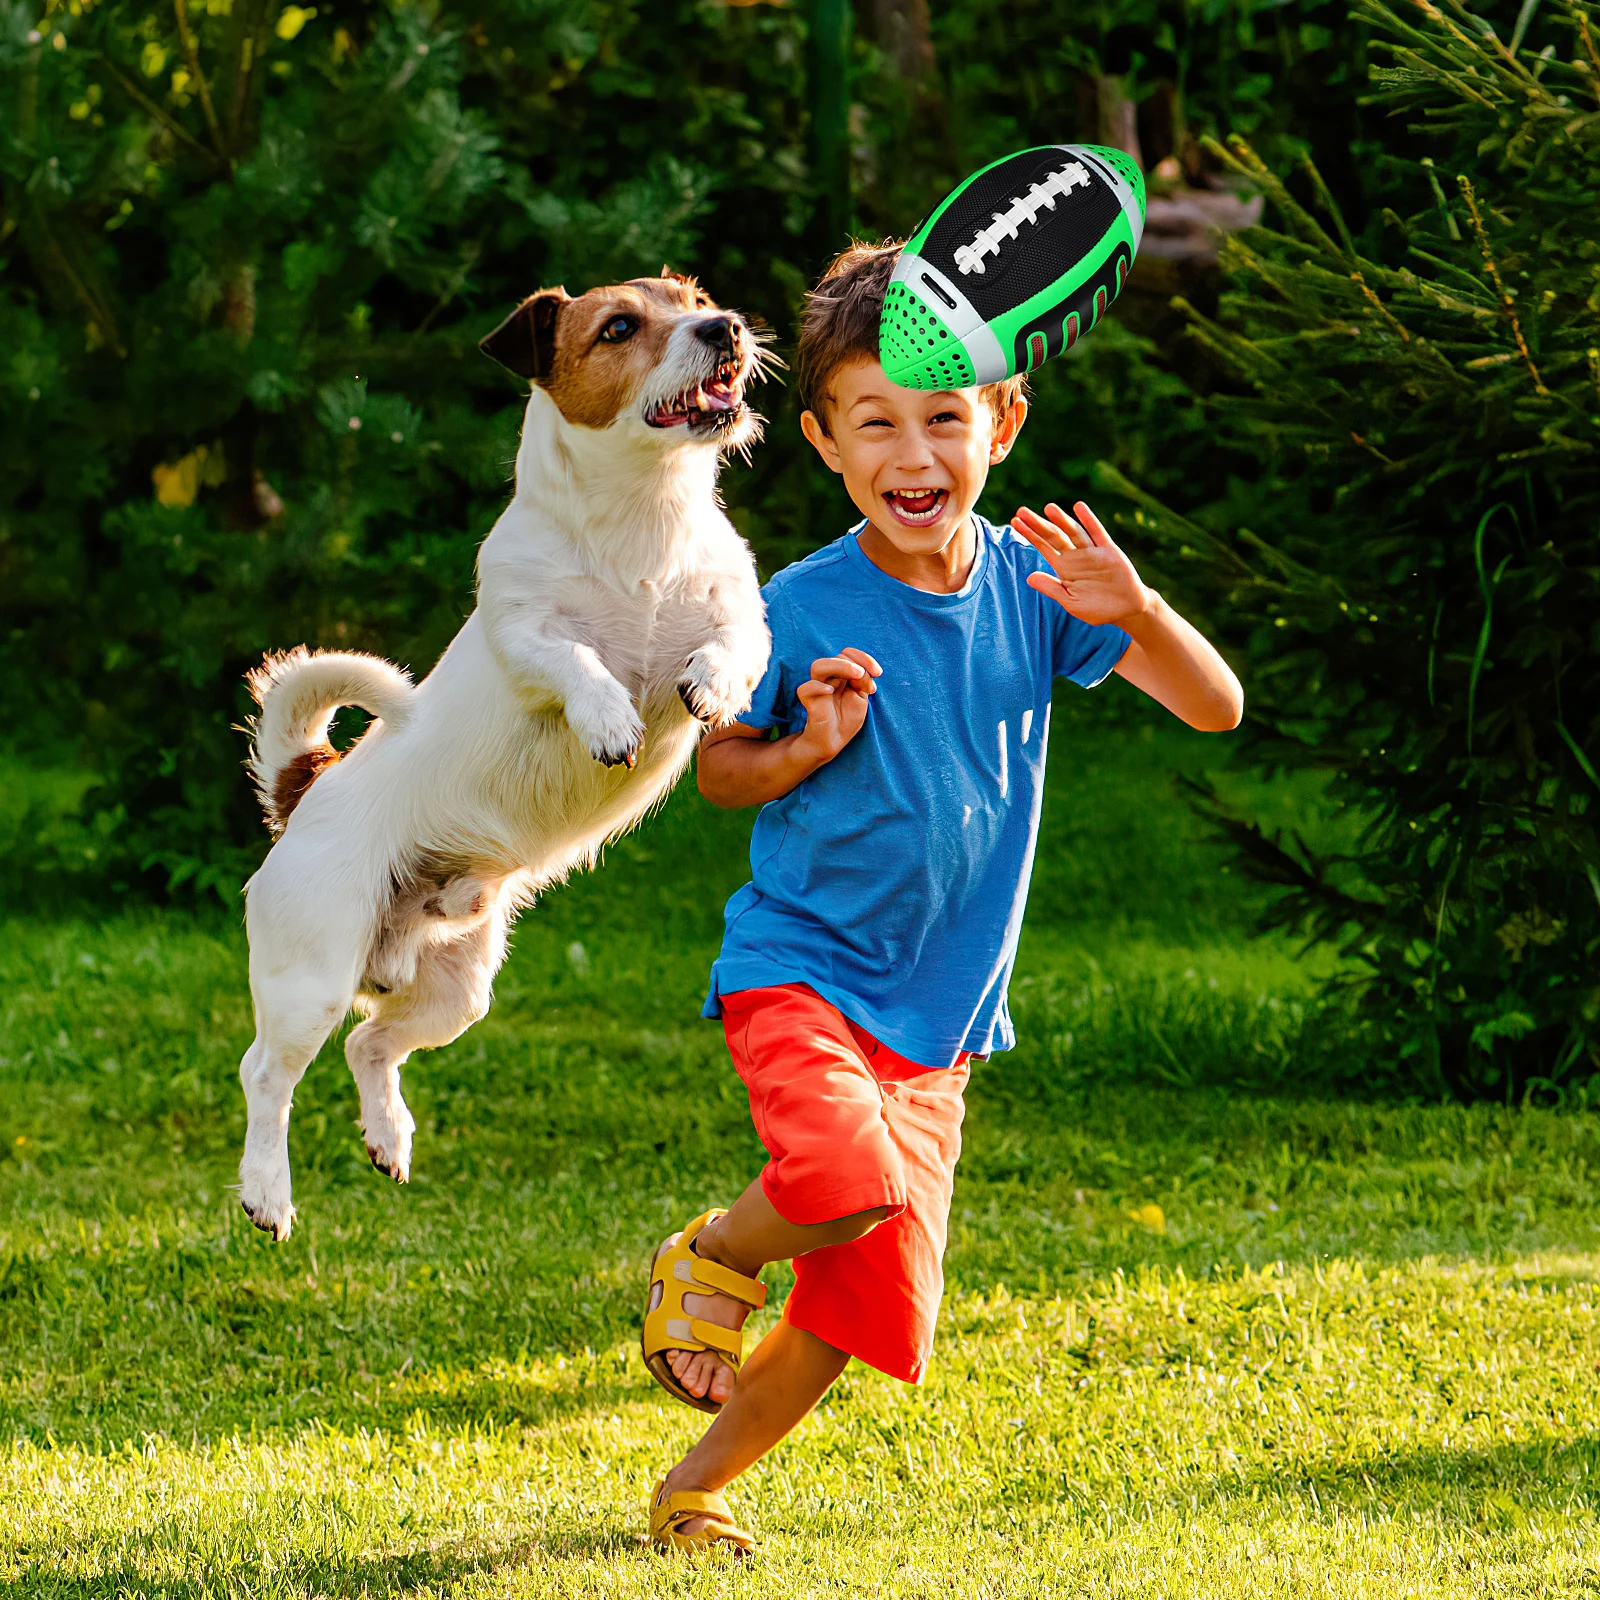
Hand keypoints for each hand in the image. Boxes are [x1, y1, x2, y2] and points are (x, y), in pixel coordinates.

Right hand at [794, 648, 881, 762]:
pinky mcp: (809, 701)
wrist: (835, 739)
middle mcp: (829, 677)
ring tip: (857, 675)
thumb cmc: (847, 717)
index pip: (848, 654)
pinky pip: (806, 688)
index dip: (864, 658)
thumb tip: (860, 671)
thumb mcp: (861, 697)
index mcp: (841, 674)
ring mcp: (818, 688)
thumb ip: (861, 681)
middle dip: (856, 663)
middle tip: (868, 676)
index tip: (878, 673)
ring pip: (819, 665)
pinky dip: (817, 687)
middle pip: (837, 656)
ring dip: (840, 666)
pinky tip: (830, 691)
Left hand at [1013, 500, 1151, 626]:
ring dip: (1062, 521)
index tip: (1015, 523)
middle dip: (1038, 524)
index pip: (1044, 547)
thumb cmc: (1097, 608)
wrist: (1127, 610)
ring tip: (1048, 508)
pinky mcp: (1110, 552)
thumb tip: (1029, 577)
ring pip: (1074, 533)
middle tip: (1021, 511)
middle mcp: (1076, 557)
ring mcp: (1093, 552)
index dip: (1030, 535)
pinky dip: (1089, 520)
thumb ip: (1052, 589)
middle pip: (1055, 537)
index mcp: (1065, 568)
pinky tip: (1078, 507)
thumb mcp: (1071, 602)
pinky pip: (1098, 534)